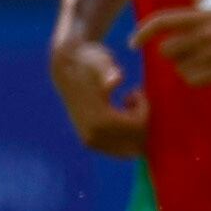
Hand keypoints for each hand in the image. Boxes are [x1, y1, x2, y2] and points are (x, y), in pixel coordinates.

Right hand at [49, 35, 150, 156]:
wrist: (67, 69)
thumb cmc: (89, 62)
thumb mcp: (99, 61)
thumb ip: (107, 70)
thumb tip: (115, 81)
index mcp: (98, 121)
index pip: (137, 127)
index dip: (144, 110)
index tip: (135, 91)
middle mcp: (93, 138)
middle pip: (135, 142)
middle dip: (141, 122)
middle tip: (132, 97)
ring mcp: (91, 143)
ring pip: (130, 148)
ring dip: (135, 128)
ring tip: (126, 103)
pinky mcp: (92, 144)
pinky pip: (121, 149)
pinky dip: (127, 134)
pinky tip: (121, 112)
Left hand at [130, 2, 210, 86]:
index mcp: (206, 13)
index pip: (163, 21)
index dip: (142, 33)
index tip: (132, 43)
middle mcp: (210, 30)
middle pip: (167, 50)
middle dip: (177, 54)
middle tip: (199, 50)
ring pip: (180, 67)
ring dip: (190, 66)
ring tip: (210, 59)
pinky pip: (193, 79)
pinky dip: (199, 78)